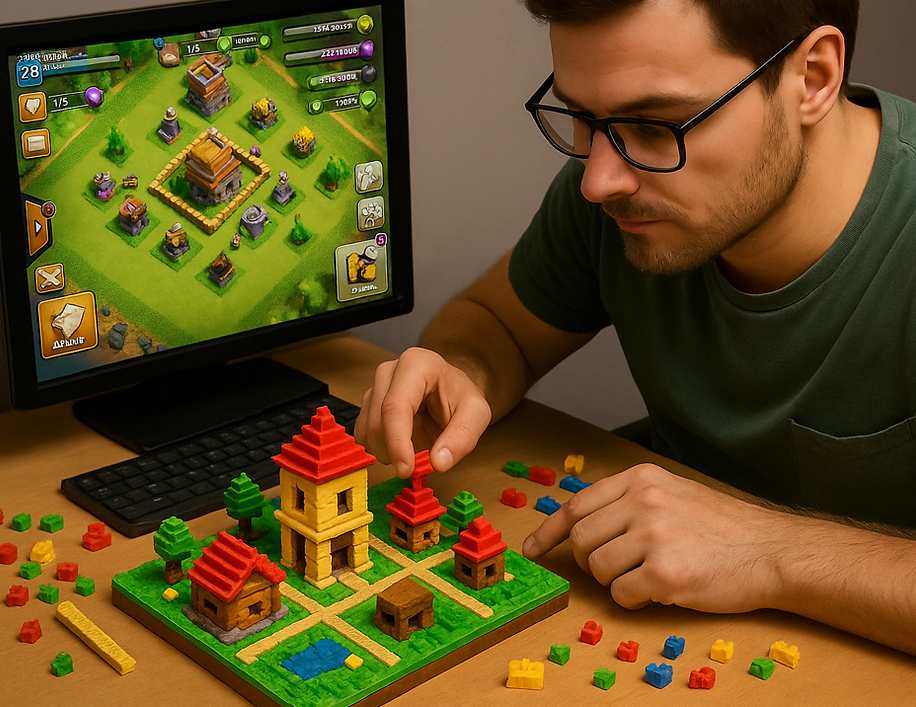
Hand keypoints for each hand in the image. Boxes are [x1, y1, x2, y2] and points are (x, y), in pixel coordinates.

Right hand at [354, 347, 491, 477]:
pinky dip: (380, 449)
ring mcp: (374, 387)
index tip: (405, 470)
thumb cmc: (461, 398)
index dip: (397, 442)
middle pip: (377, 422)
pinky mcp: (366, 404)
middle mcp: (388, 371)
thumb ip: (462, 438)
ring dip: (387, 452)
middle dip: (394, 452)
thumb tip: (438, 463)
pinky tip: (401, 445)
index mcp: (416, 364)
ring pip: (366, 431)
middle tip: (418, 463)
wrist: (450, 389)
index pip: (396, 407)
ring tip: (414, 448)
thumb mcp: (477, 415)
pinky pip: (362, 436)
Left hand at [523, 464, 785, 613]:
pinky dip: (635, 599)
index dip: (548, 531)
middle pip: (580, 539)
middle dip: (588, 561)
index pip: (575, 505)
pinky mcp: (666, 573)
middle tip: (615, 567)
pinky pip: (621, 594)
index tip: (533, 550)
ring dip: (615, 581)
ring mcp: (654, 536)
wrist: (773, 550)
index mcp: (641, 479)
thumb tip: (578, 523)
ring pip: (596, 569)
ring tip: (648, 574)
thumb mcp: (672, 492)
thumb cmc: (723, 526)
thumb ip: (627, 501)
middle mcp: (643, 501)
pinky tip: (662, 589)